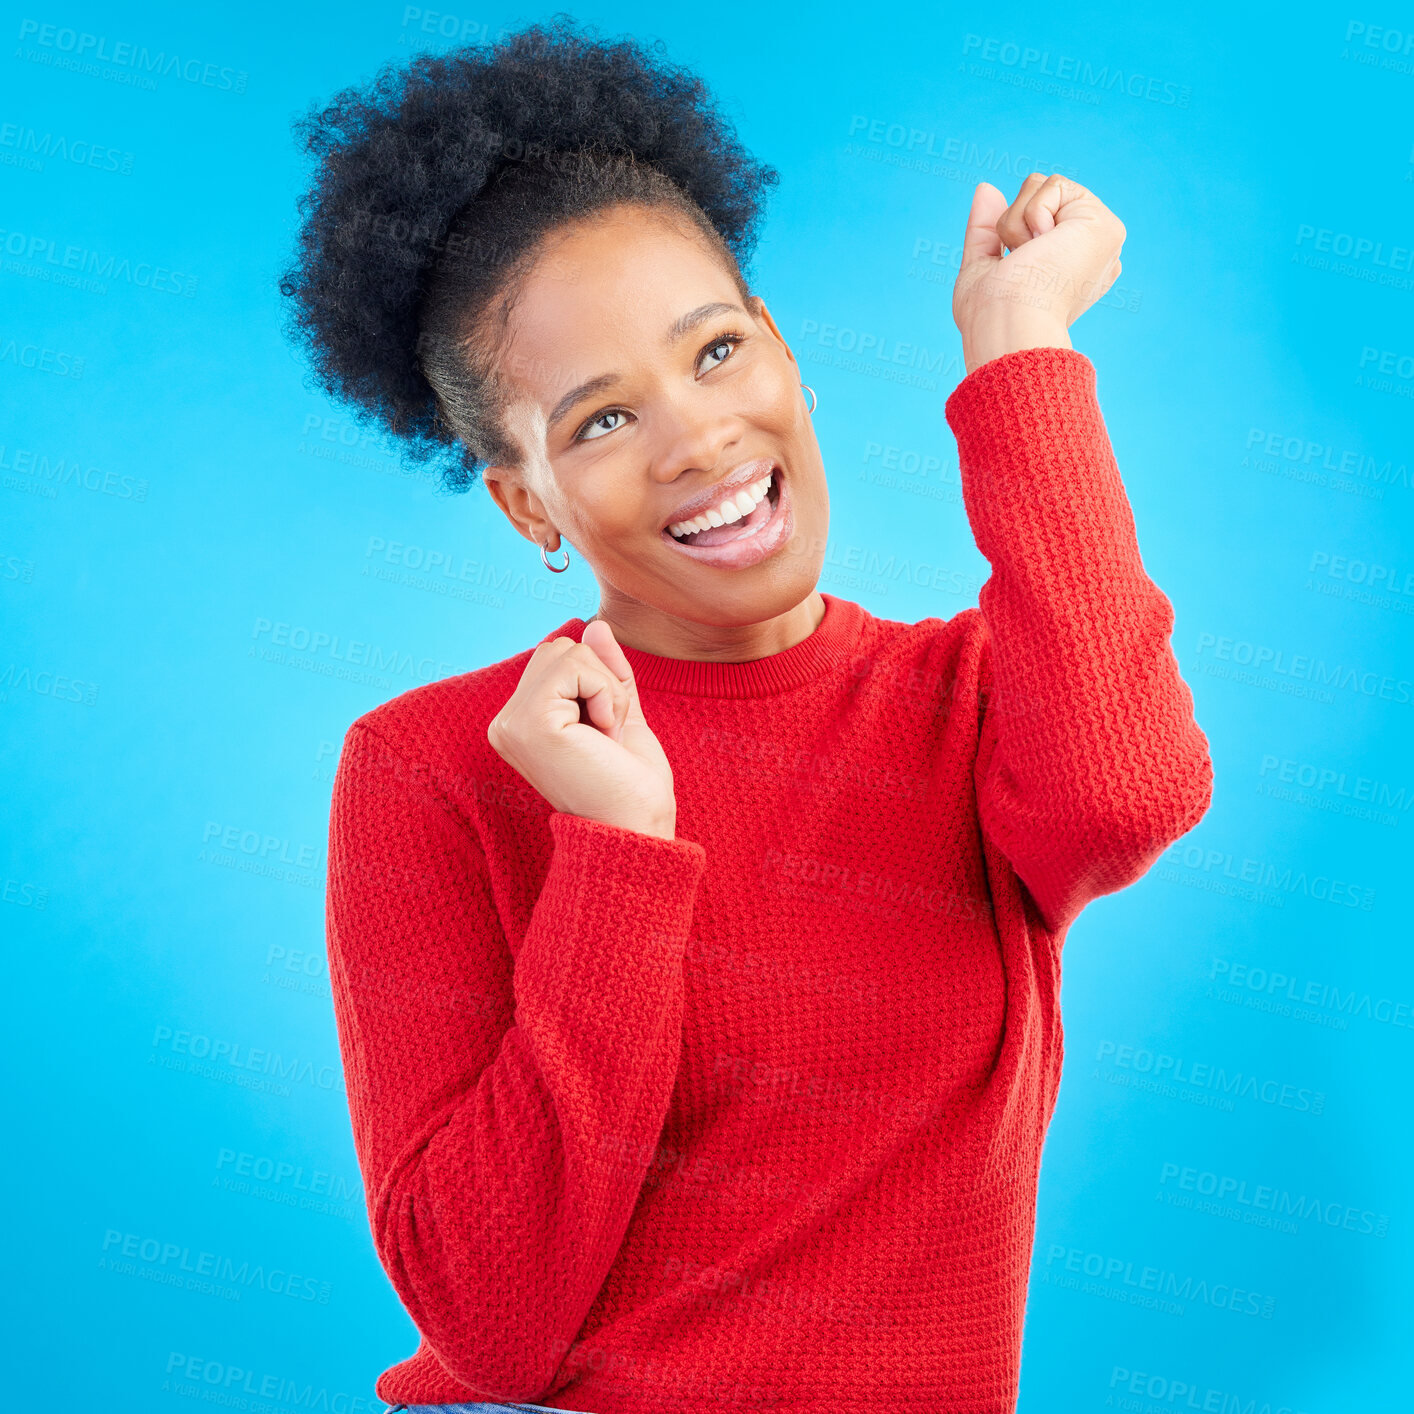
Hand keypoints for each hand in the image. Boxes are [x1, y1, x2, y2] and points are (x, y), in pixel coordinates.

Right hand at [487, 619, 677, 839]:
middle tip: (607, 735)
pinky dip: (605, 694)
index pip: (558, 659)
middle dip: (600, 681)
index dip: (597, 684)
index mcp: (519, 723)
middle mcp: (505, 723)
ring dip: (605, 689)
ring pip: (567, 651)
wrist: (635, 828)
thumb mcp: (619, 714)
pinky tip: (602, 735)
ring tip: (605, 736)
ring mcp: (512, 723)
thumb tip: (595, 625)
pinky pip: (576, 666)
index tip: (605, 735)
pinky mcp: (529, 722)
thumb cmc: (630, 785)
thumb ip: (605, 672)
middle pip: (558, 648)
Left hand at [953, 173, 1125, 373]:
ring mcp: (1103, 241)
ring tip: (1032, 259)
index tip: (1016, 274)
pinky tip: (1043, 248)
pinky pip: (1053, 185)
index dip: (1012, 237)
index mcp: (1071, 268)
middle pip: (1037, 198)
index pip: (1034, 220)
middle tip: (1023, 265)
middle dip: (1012, 225)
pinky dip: (1031, 215)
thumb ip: (986, 230)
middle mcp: (1093, 255)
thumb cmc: (990, 314)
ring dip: (1018, 223)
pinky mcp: (1106, 226)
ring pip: (1042, 187)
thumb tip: (986, 188)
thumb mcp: (981, 267)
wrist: (1006, 324)